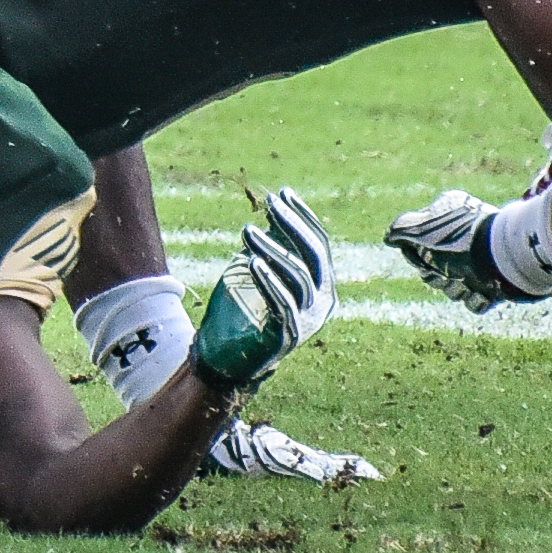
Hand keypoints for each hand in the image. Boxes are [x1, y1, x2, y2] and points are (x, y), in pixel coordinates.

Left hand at [189, 188, 337, 393]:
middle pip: (315, 256)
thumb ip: (274, 247)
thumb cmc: (243, 311)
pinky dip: (269, 280)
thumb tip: (276, 210)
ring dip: (273, 249)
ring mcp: (309, 321)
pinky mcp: (289, 336)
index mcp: (323, 287)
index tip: (283, 193)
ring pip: (298, 276)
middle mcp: (324, 303)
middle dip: (292, 226)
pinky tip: (253, 261)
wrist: (227, 359)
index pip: (320, 245)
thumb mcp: (260, 272)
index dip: (303, 218)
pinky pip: (283, 303)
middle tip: (269, 204)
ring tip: (247, 231)